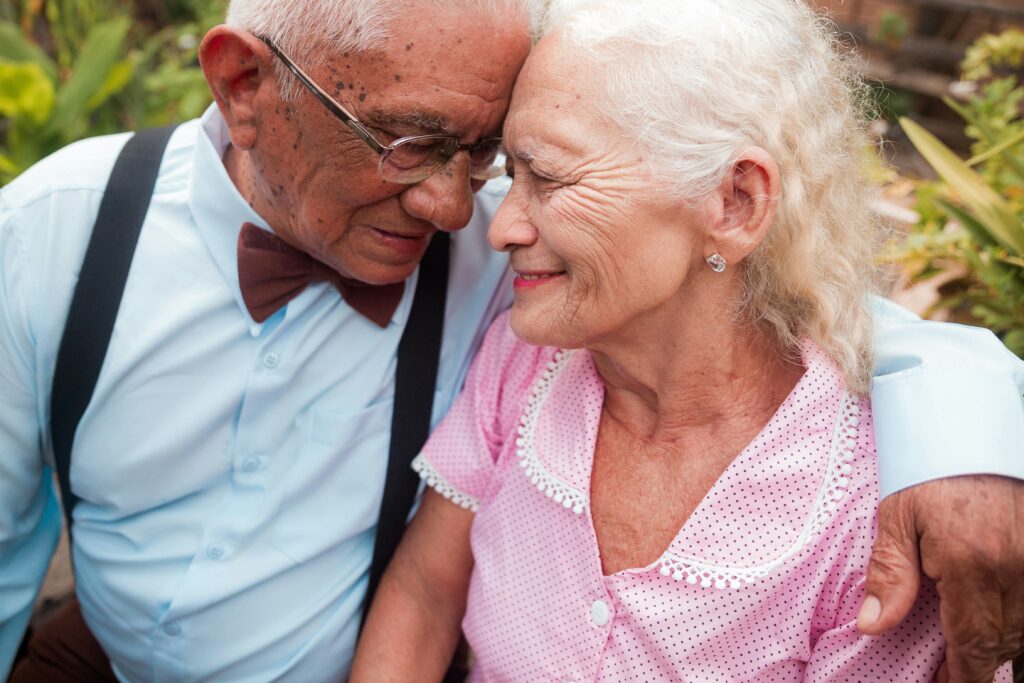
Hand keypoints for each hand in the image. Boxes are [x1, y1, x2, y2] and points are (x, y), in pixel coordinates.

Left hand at [857, 475, 1023, 682]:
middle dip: (974, 661)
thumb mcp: (897, 517)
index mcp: (971, 562)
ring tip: (966, 651)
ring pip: (1023, 628)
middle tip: (945, 672)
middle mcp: (1014, 568)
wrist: (973, 432)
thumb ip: (889, 574)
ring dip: (997, 643)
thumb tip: (872, 626)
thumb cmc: (930, 473)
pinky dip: (1016, 621)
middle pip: (1000, 640)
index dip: (960, 675)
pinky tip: (998, 628)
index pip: (971, 641)